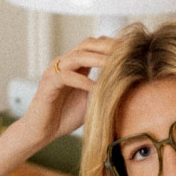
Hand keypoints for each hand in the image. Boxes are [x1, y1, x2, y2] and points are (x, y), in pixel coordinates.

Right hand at [0, 35, 116, 175]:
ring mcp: (55, 70)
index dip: (113, 46)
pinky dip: (84, 81)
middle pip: (88, 44)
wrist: (42, 131)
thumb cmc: (66, 116)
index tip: (133, 51)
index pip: (95, 45)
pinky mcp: (49, 83)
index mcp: (76, 64)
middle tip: (127, 52)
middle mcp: (65, 62)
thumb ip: (104, 89)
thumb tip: (129, 86)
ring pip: (78, 56)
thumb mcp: (92, 100)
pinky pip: (67, 76)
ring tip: (116, 65)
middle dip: (108, 46)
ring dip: (98, 59)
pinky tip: (97, 88)